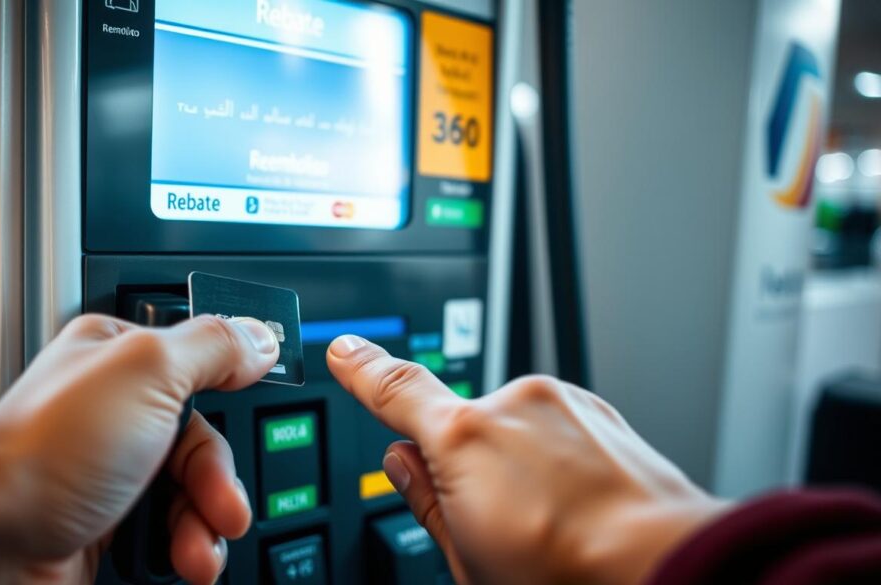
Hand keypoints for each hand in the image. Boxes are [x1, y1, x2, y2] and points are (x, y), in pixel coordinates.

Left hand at [0, 314, 279, 584]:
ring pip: (191, 496)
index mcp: (125, 360)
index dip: (230, 404)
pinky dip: (184, 551)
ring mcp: (113, 473)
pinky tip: (182, 562)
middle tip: (222, 508)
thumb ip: (213, 346)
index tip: (248, 424)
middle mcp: (118, 414)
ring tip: (197, 551)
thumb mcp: (148, 371)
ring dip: (206, 527)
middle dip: (219, 484)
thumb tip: (260, 337)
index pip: (204, 372)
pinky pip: (169, 536)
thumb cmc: (48, 448)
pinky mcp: (108, 526)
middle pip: (203, 444)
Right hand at [327, 336, 729, 584]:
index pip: (394, 390)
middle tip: (499, 524)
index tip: (346, 351)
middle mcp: (512, 403)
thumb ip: (425, 499)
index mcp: (463, 439)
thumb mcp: (469, 559)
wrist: (667, 565)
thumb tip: (403, 464)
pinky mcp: (598, 411)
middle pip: (461, 424)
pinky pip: (555, 430)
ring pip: (512, 429)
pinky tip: (577, 508)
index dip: (363, 369)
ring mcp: (561, 402)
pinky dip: (555, 461)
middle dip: (468, 465)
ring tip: (551, 523)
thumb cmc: (567, 576)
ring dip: (518, 464)